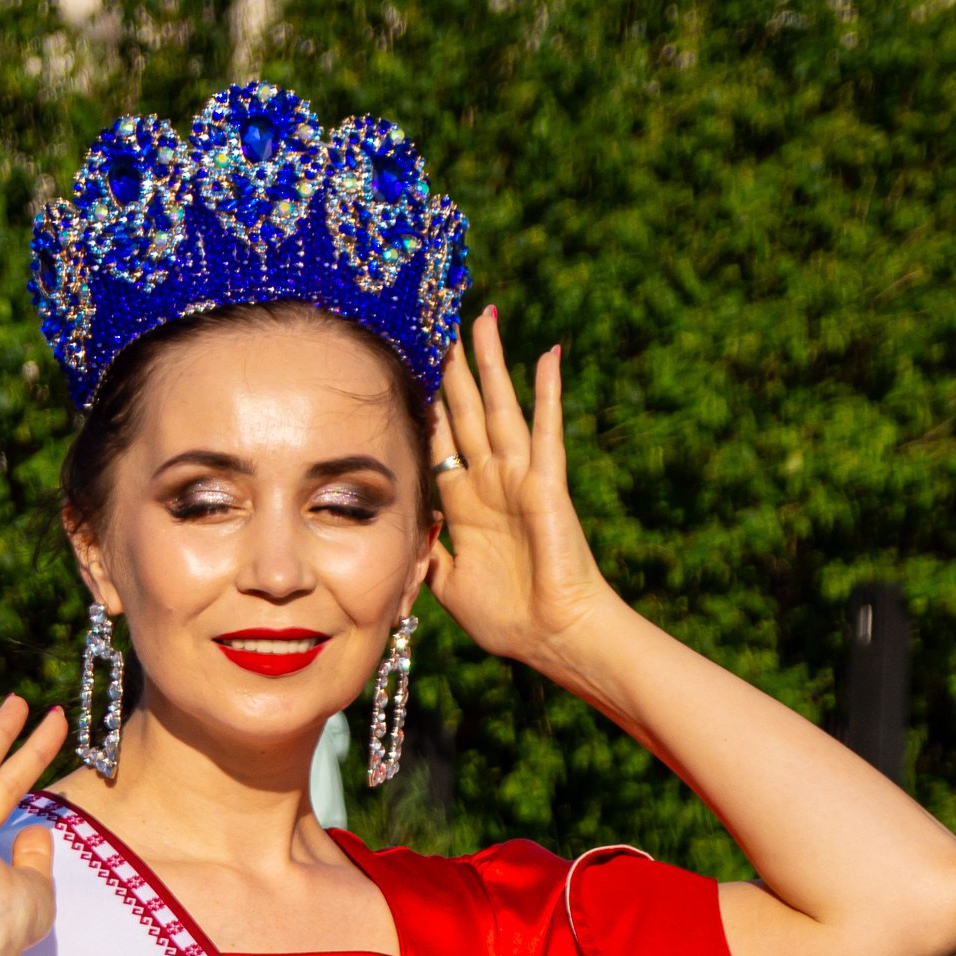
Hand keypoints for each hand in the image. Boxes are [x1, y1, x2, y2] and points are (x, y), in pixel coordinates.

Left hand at [425, 310, 606, 678]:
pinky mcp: (547, 484)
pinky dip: (548, 392)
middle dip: (453, 370)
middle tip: (440, 323)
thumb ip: (427, 553)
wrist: (551, 637)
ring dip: (491, 363)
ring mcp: (519, 479)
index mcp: (465, 504)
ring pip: (501, 407)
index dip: (426, 406)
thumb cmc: (505, 618)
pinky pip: (546, 430)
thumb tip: (403, 533)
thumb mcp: (447, 584)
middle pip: (467, 412)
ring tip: (482, 318)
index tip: (410, 371)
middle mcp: (491, 482)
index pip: (439, 442)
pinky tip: (548, 353)